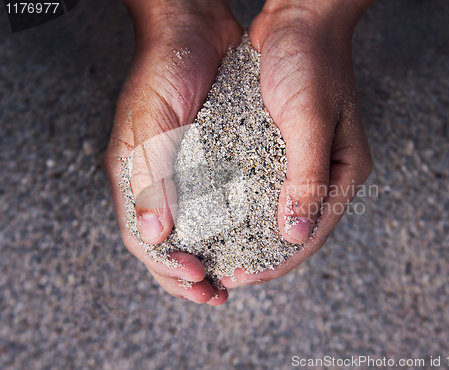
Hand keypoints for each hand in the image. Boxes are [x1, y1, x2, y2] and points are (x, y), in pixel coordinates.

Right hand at [105, 0, 241, 303]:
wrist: (195, 30)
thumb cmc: (166, 69)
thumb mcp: (153, 120)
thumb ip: (152, 176)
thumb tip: (155, 235)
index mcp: (134, 175)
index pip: (144, 239)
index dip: (168, 267)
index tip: (199, 283)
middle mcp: (158, 180)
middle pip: (167, 244)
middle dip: (189, 275)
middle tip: (217, 295)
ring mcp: (182, 171)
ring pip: (192, 229)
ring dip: (210, 257)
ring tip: (231, 278)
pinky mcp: (208, 160)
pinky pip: (214, 204)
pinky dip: (226, 228)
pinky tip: (246, 238)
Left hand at [222, 0, 372, 287]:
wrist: (299, 18)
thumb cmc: (310, 61)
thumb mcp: (310, 119)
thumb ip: (307, 178)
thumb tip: (295, 234)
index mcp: (345, 171)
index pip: (311, 232)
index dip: (276, 261)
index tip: (240, 277)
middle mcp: (327, 171)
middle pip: (294, 229)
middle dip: (262, 255)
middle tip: (225, 273)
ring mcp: (305, 161)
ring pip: (277, 212)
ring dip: (251, 235)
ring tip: (220, 253)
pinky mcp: (283, 147)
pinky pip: (264, 187)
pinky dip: (245, 206)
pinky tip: (223, 217)